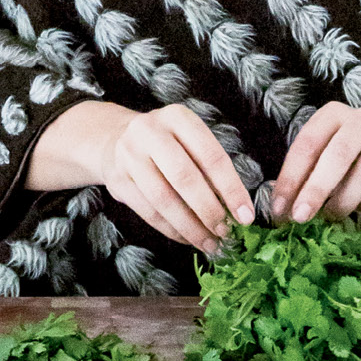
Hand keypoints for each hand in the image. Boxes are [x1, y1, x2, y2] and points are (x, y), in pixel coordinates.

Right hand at [26, 100, 254, 256]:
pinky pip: (149, 212)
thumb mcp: (188, 140)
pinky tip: (187, 239)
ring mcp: (130, 156)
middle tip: (225, 232)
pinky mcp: (118, 180)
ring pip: (164, 200)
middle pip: (185, 178)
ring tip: (209, 242)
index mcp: (178, 118)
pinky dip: (171, 230)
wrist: (114, 139)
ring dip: (190, 227)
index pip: (211, 156)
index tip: (246, 216)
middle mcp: (150, 132)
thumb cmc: (166, 143)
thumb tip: (236, 209)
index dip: (231, 189)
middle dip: (209, 210)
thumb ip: (209, 167)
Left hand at [268, 107, 360, 223]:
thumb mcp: (325, 156)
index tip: (280, 209)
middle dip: (316, 189)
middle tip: (300, 217)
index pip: (307, 143)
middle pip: (337, 155)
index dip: (291, 177)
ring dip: (344, 201)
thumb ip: (305, 175)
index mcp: (333, 114)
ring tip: (331, 215)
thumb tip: (281, 208)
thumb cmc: (352, 156)